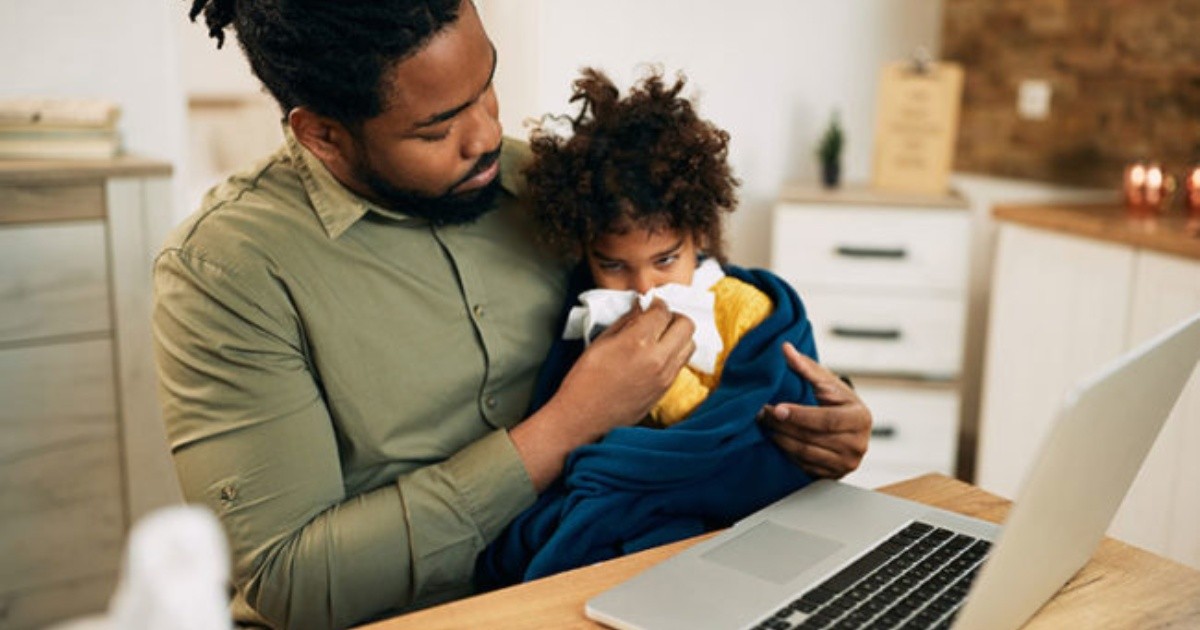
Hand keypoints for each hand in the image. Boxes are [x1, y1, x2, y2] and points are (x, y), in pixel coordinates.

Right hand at [512, 299, 694, 489]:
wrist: (583, 418)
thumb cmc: (584, 381)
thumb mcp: (600, 343)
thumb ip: (625, 322)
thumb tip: (640, 308)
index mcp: (638, 342)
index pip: (663, 312)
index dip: (657, 304)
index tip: (650, 305)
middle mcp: (658, 359)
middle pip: (686, 325)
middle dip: (674, 317)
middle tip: (659, 319)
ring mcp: (665, 377)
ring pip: (689, 345)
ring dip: (679, 336)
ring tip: (661, 337)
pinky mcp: (665, 390)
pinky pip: (681, 364)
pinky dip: (675, 353)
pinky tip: (657, 354)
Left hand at [758, 342, 871, 478]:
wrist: (847, 424)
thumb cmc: (838, 400)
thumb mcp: (827, 382)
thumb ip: (806, 366)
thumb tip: (785, 348)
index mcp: (860, 418)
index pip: (827, 420)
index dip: (800, 415)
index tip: (777, 408)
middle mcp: (858, 444)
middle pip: (813, 438)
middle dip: (783, 425)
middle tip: (763, 413)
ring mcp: (847, 462)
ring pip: (805, 453)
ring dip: (781, 439)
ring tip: (766, 424)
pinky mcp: (834, 474)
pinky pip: (805, 466)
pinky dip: (787, 453)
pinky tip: (776, 439)